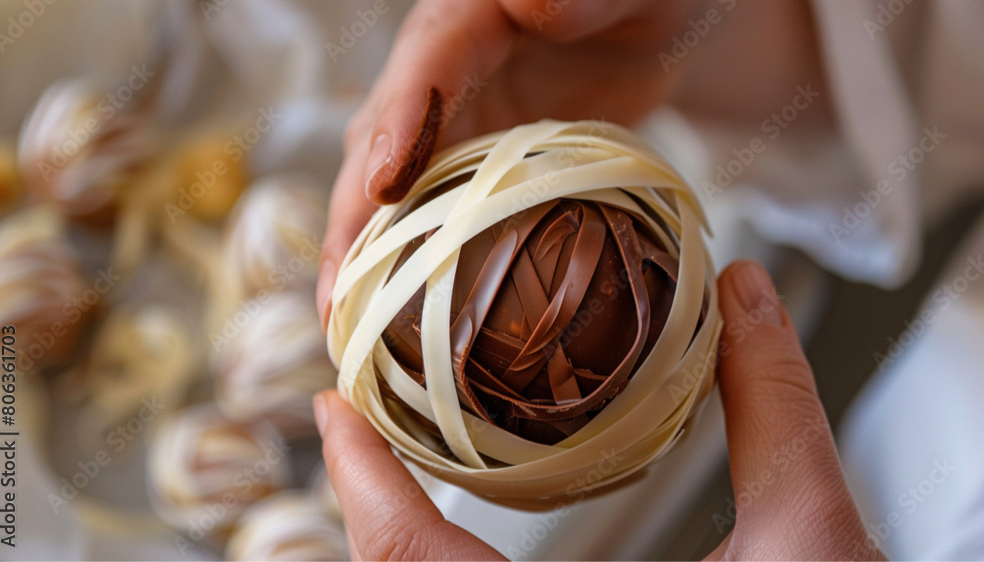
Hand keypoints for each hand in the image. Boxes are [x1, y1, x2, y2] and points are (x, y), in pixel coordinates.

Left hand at [314, 260, 883, 559]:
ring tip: (392, 471)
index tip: (334, 403)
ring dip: (398, 545)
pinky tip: (456, 535)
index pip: (414, 561)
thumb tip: (746, 294)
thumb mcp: (813, 535)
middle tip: (357, 422)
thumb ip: (773, 407)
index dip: (360, 480)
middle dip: (366, 509)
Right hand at [316, 0, 698, 326]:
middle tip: (336, 295)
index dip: (397, 122)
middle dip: (351, 219)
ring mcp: (452, 122)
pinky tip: (404, 320)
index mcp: (467, 17)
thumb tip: (534, 2)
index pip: (424, 64)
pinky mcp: (473, 163)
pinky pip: (435, 213)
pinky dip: (415, 262)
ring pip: (393, 190)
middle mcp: (440, 73)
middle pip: (379, 143)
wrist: (647, 26)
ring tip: (347, 327)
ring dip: (366, 256)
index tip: (383, 184)